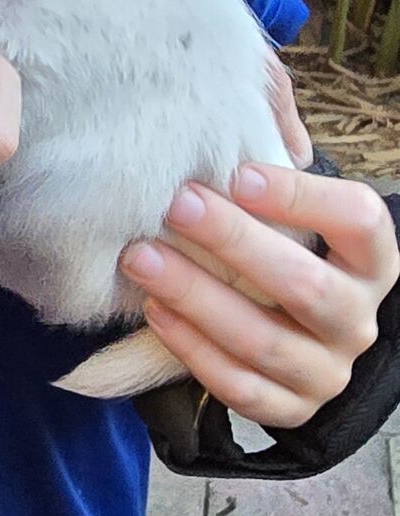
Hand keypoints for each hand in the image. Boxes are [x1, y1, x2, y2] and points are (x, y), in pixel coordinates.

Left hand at [118, 166, 399, 430]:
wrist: (296, 333)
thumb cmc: (284, 248)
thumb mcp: (294, 207)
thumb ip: (276, 157)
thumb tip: (250, 106)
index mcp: (373, 260)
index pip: (360, 221)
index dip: (302, 197)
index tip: (237, 171)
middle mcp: (359, 319)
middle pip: (305, 284)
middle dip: (236, 244)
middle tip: (177, 205)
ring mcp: (327, 371)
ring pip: (263, 341)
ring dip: (197, 297)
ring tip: (142, 258)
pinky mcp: (290, 409)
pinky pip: (238, 387)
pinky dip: (192, 349)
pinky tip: (154, 310)